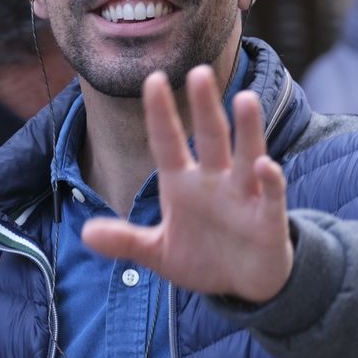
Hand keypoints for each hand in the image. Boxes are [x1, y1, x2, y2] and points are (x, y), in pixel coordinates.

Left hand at [82, 66, 294, 302]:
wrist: (243, 285)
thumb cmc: (201, 257)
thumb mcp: (158, 253)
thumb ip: (125, 241)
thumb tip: (86, 233)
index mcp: (183, 184)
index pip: (167, 142)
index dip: (160, 114)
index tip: (153, 79)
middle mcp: (214, 181)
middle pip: (210, 137)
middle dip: (205, 107)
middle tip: (199, 72)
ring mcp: (244, 196)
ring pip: (247, 154)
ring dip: (248, 129)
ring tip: (245, 99)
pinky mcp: (269, 219)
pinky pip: (271, 195)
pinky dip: (271, 180)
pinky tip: (266, 165)